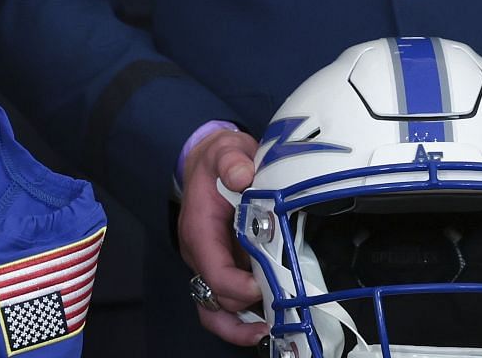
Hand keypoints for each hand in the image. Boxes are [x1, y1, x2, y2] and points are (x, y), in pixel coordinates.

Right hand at [177, 128, 270, 346]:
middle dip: (247, 304)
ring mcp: (210, 266)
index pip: (213, 270)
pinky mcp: (223, 270)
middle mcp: (199, 255)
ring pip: (215, 312)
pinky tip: (266, 323)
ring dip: (241, 326)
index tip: (263, 283)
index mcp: (199, 230)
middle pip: (217, 297)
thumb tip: (241, 176)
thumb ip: (231, 161)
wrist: (210, 164)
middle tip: (282, 304)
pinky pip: (225, 306)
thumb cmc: (219, 161)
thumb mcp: (225, 151)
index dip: (238, 285)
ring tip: (271, 329)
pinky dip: (242, 321)